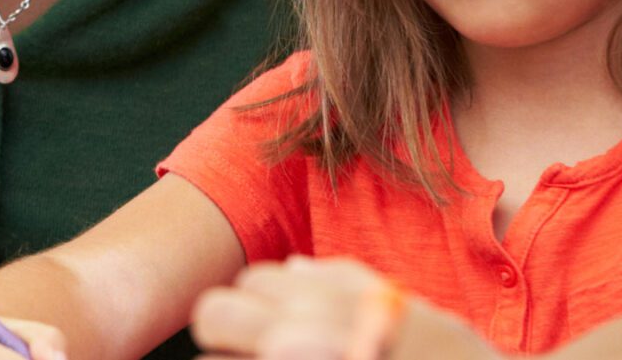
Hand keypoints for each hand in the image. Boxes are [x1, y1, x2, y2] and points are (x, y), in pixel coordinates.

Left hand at [191, 258, 496, 359]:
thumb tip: (293, 270)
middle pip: (212, 315)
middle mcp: (296, 337)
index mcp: (327, 304)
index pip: (248, 284)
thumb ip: (345, 282)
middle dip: (228, 336)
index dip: (259, 307)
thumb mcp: (409, 309)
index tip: (274, 330)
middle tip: (262, 354)